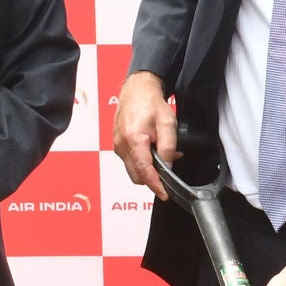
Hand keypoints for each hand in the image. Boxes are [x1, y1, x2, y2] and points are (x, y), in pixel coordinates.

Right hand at [112, 70, 177, 197]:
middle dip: (152, 178)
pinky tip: (152, 151)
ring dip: (147, 169)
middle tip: (168, 170)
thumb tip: (168, 167)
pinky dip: (142, 161)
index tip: (164, 194)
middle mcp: (122, 145)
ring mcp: (117, 146)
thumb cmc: (150, 103)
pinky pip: (130, 161)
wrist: (137, 90)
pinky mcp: (117, 145)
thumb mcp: (167, 124)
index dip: (155, 185)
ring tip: (162, 156)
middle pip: (136, 176)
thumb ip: (168, 147)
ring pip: (133, 170)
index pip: (144, 171)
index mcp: (134, 139)